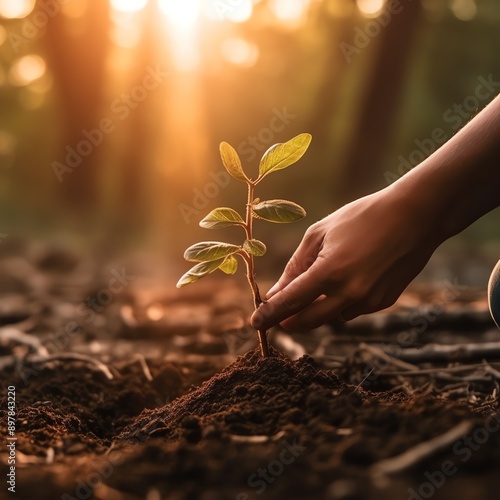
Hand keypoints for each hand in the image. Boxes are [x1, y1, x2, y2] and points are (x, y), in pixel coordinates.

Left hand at [251, 188, 440, 330]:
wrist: (415, 216)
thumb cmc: (362, 217)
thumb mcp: (320, 233)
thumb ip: (295, 266)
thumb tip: (276, 294)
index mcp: (330, 272)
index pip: (290, 303)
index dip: (269, 315)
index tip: (255, 325)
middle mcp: (351, 293)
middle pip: (308, 321)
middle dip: (289, 320)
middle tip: (279, 313)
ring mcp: (370, 301)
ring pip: (331, 316)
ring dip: (319, 306)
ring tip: (327, 276)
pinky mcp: (384, 303)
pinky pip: (352, 310)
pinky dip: (342, 300)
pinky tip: (351, 276)